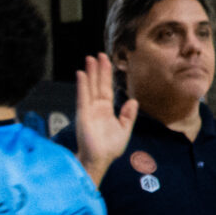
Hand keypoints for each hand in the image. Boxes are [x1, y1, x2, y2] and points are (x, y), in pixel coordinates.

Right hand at [74, 55, 137, 177]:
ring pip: (90, 87)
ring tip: (89, 59)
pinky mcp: (83, 114)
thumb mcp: (124, 130)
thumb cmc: (110, 148)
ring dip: (90, 73)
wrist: (100, 160)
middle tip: (97, 54)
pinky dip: (82, 85)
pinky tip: (82, 74)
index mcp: (106, 110)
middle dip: (98, 70)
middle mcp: (96, 107)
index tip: (105, 61)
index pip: (106, 88)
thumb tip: (133, 101)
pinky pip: (83, 97)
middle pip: (97, 84)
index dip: (106, 75)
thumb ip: (128, 115)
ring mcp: (89, 110)